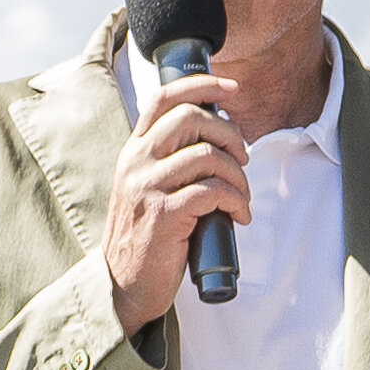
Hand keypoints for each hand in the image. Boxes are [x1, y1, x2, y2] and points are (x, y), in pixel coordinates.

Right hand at [103, 72, 254, 335]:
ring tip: (242, 198)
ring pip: (208, 156)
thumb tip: (219, 138)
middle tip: (244, 159)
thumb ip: (172, 161)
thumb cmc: (148, 237)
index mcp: (135, 150)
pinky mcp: (162, 215)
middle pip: (192, 118)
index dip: (202, 85)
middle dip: (231, 134)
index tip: (233, 89)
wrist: (124, 284)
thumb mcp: (149, 188)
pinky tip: (238, 217)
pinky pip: (212, 191)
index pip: (164, 98)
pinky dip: (236, 201)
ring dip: (239, 176)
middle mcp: (136, 162)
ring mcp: (146, 187)